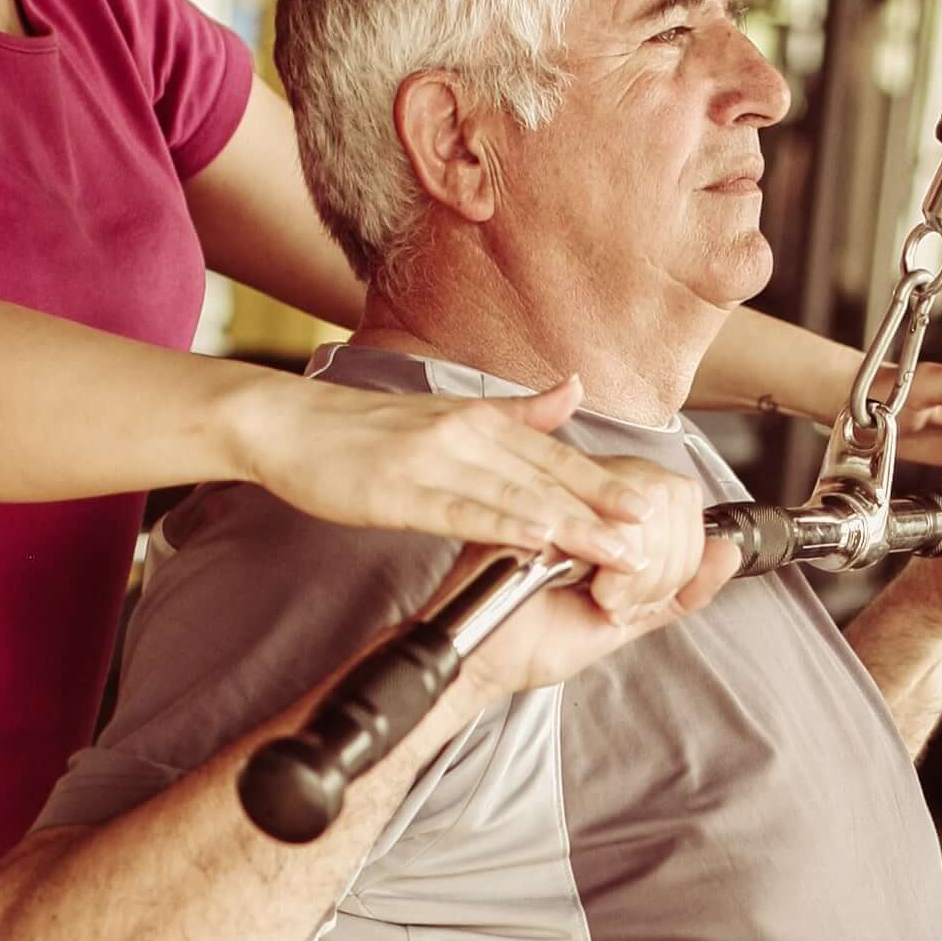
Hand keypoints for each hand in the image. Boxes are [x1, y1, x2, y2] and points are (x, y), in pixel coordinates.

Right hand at [246, 370, 674, 568]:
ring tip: (616, 551)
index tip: (654, 507)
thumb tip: (576, 389)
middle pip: (548, 477)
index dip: (606, 484)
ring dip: (572, 525)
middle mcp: (468, 433)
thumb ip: (517, 411)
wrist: (287, 425)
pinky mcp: (400, 489)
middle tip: (654, 537)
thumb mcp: (449, 414)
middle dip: (605, 509)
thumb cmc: (363, 430)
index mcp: (481, 419)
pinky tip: (538, 541)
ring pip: (516, 495)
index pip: (556, 458)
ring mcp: (434, 460)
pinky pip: (462, 511)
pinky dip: (504, 525)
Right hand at [448, 463, 741, 704]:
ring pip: (643, 505)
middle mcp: (583, 493)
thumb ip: (683, 590)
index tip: (648, 593)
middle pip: (667, 493)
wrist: (489, 662)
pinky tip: (590, 591)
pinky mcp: (532, 514)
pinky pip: (601, 522)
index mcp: (606, 508)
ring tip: (601, 600)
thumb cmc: (542, 639)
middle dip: (663, 564)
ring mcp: (556, 497)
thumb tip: (729, 553)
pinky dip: (615, 570)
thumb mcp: (633, 617)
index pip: (678, 494)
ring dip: (637, 573)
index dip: (682, 549)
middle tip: (624, 600)